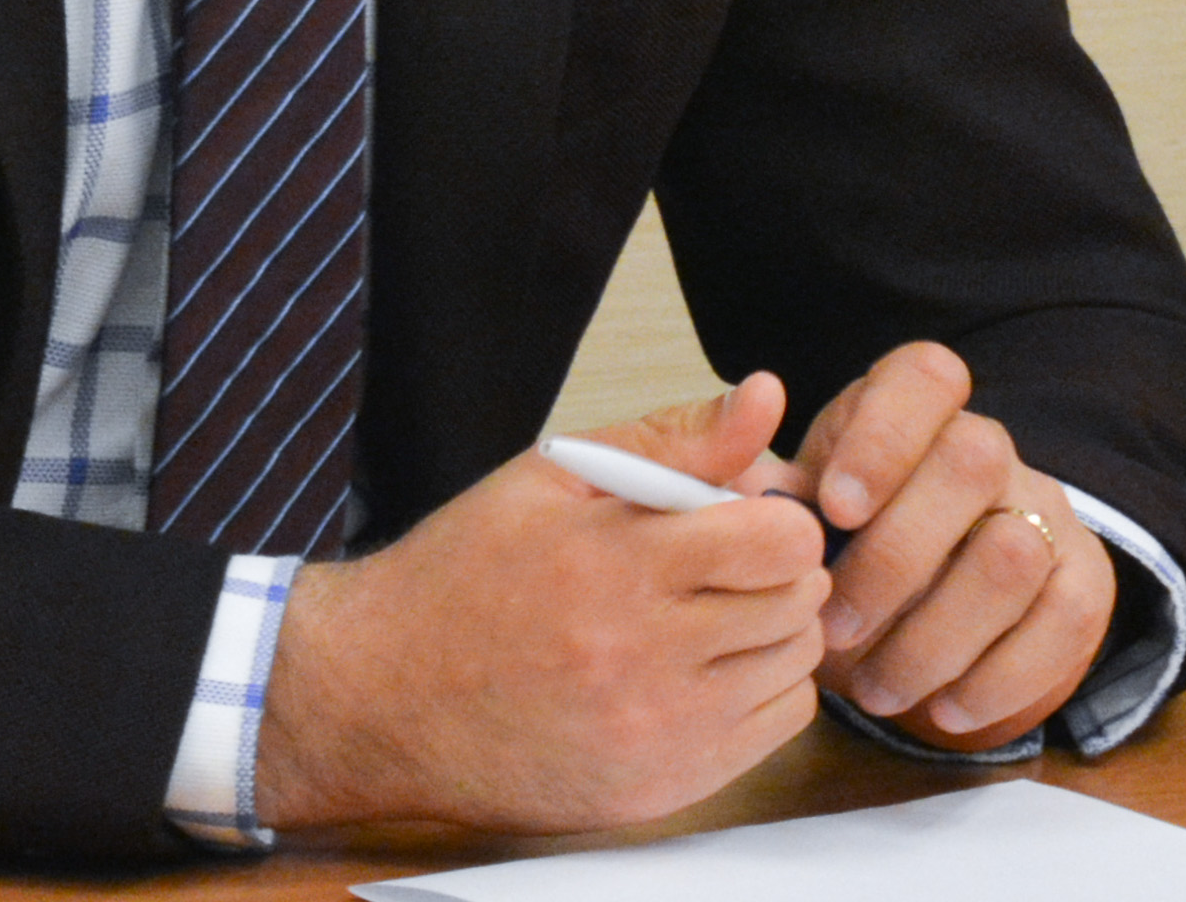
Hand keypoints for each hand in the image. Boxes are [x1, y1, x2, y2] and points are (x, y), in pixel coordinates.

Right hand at [257, 372, 827, 833]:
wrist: (387, 694)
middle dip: (778, 568)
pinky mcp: (662, 791)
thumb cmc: (465, 572)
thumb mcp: (554, 475)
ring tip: (709, 611)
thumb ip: (672, 439)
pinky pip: (773, 733)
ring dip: (772, 630)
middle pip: (798, 604)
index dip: (776, 515)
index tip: (746, 512)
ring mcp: (658, 734)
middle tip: (727, 558)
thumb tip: (764, 395)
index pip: (779, 541)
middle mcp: (646, 658)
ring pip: (796, 668)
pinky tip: (702, 667)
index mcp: (618, 564)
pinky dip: (757, 691)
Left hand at [792, 341, 1116, 748]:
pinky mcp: (1083, 584)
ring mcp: (1046, 511)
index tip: (831, 507)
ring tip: (872, 687)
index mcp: (914, 403)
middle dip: (894, 557)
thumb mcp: (797, 494)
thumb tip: (740, 489)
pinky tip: (940, 709)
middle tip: (832, 625)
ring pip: (1011, 556)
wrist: (930, 584)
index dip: (882, 435)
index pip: (923, 378)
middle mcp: (989, 445)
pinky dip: (997, 679)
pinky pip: (1061, 626)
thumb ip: (762, 483)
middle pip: (969, 464)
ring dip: (934, 636)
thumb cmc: (844, 531)